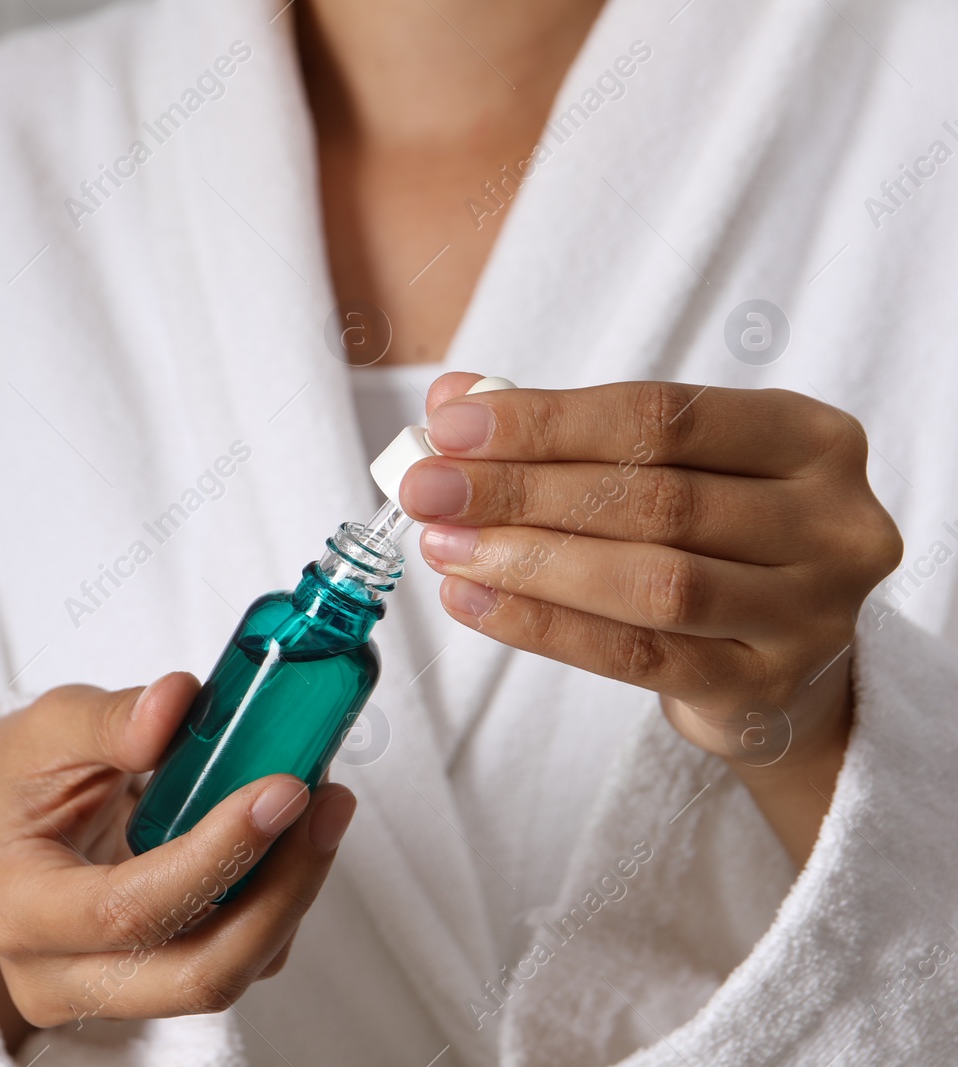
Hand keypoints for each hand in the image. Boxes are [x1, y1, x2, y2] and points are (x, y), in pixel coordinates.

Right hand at [0, 674, 356, 1047]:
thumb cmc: (17, 780)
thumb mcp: (46, 730)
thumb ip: (108, 718)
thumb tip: (177, 700)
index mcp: (21, 907)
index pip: (129, 908)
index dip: (216, 855)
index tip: (281, 790)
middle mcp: (57, 975)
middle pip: (196, 972)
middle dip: (280, 894)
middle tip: (325, 807)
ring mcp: (107, 995)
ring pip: (225, 974)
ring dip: (291, 896)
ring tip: (323, 811)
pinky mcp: (154, 988)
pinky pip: (233, 964)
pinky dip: (276, 906)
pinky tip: (292, 841)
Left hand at [399, 375, 901, 860]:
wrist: (778, 665)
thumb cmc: (709, 540)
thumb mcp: (661, 468)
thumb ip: (564, 428)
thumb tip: (454, 398)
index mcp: (812, 438)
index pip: (667, 416)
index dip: (549, 420)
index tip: (451, 424)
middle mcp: (831, 523)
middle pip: (654, 498)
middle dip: (522, 489)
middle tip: (427, 488)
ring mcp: (810, 614)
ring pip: (650, 582)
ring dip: (529, 560)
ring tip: (443, 546)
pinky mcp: (764, 688)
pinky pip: (635, 658)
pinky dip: (543, 626)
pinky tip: (474, 599)